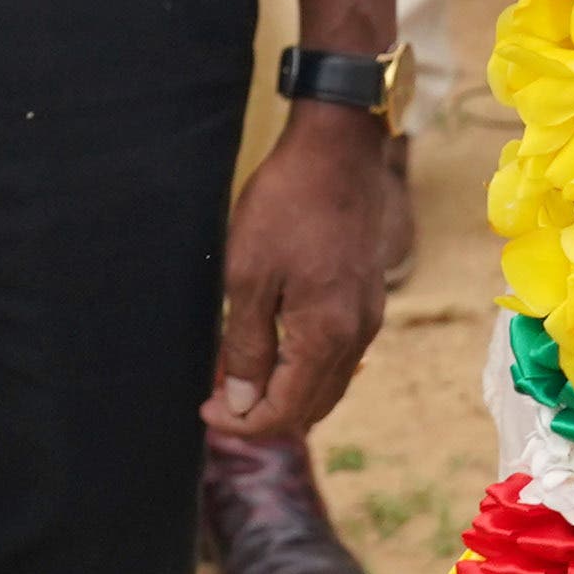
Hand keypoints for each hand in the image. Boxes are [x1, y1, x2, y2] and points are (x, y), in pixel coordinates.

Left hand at [205, 104, 388, 438]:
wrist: (337, 150)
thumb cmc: (287, 206)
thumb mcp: (248, 276)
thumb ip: (246, 346)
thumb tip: (240, 403)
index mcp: (326, 337)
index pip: (286, 411)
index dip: (242, 423)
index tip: (205, 412)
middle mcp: (356, 336)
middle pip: (312, 407)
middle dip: (262, 414)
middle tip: (215, 399)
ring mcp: (368, 317)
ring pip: (328, 384)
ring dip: (284, 391)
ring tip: (235, 376)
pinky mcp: (367, 297)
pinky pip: (338, 355)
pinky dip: (303, 366)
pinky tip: (271, 346)